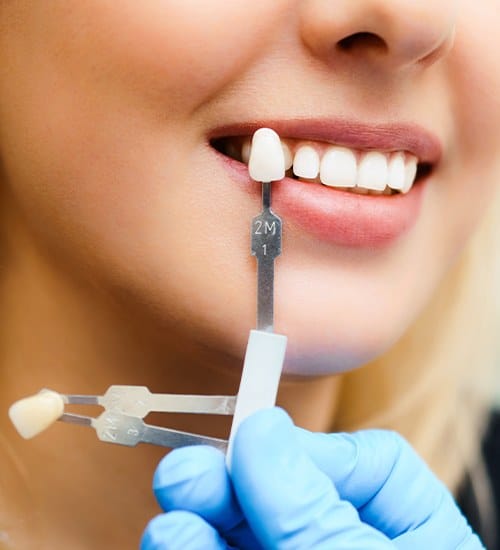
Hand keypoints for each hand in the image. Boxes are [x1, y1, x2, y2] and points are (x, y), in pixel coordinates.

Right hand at [140, 408, 483, 548]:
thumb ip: (314, 508)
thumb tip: (265, 430)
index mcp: (416, 536)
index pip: (370, 465)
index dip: (309, 447)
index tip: (256, 440)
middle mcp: (353, 547)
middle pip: (290, 498)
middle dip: (233, 480)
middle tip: (187, 471)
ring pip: (248, 533)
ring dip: (203, 518)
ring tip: (173, 507)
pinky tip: (173, 540)